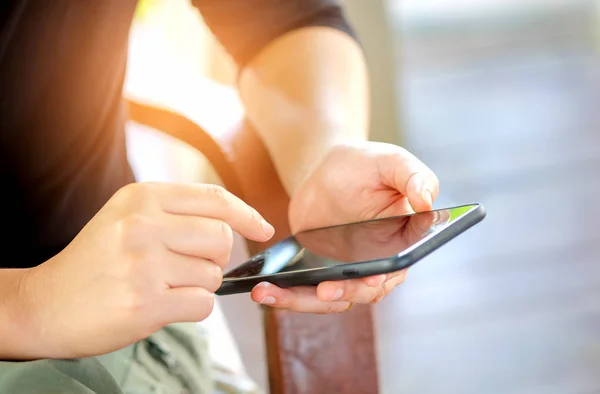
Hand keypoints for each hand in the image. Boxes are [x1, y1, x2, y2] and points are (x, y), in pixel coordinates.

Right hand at [18, 182, 273, 358]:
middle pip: (222, 239)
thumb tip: (235, 224)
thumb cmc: (94, 262)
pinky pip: (204, 304)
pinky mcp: (146, 301)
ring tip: (162, 286)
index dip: (247, 215)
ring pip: (214, 275)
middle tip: (184, 268)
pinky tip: (160, 305)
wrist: (44, 304)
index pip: (215, 199)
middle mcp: (143, 224)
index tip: (263, 229)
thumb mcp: (126, 218)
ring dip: (197, 286)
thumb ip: (175, 214)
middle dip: (214, 258)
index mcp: (141, 197)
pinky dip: (191, 309)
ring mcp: (144, 263)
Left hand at [251, 141, 438, 312]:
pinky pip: (306, 292)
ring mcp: (348, 272)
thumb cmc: (365, 164)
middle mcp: (379, 264)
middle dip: (343, 293)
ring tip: (270, 294)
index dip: (383, 278)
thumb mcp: (391, 161)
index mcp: (403, 242)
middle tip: (322, 289)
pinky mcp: (321, 272)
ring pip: (331, 299)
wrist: (325, 169)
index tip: (368, 280)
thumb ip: (413, 175)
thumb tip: (428, 200)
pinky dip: (286, 296)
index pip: (397, 268)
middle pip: (364, 292)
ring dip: (302, 302)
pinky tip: (264, 290)